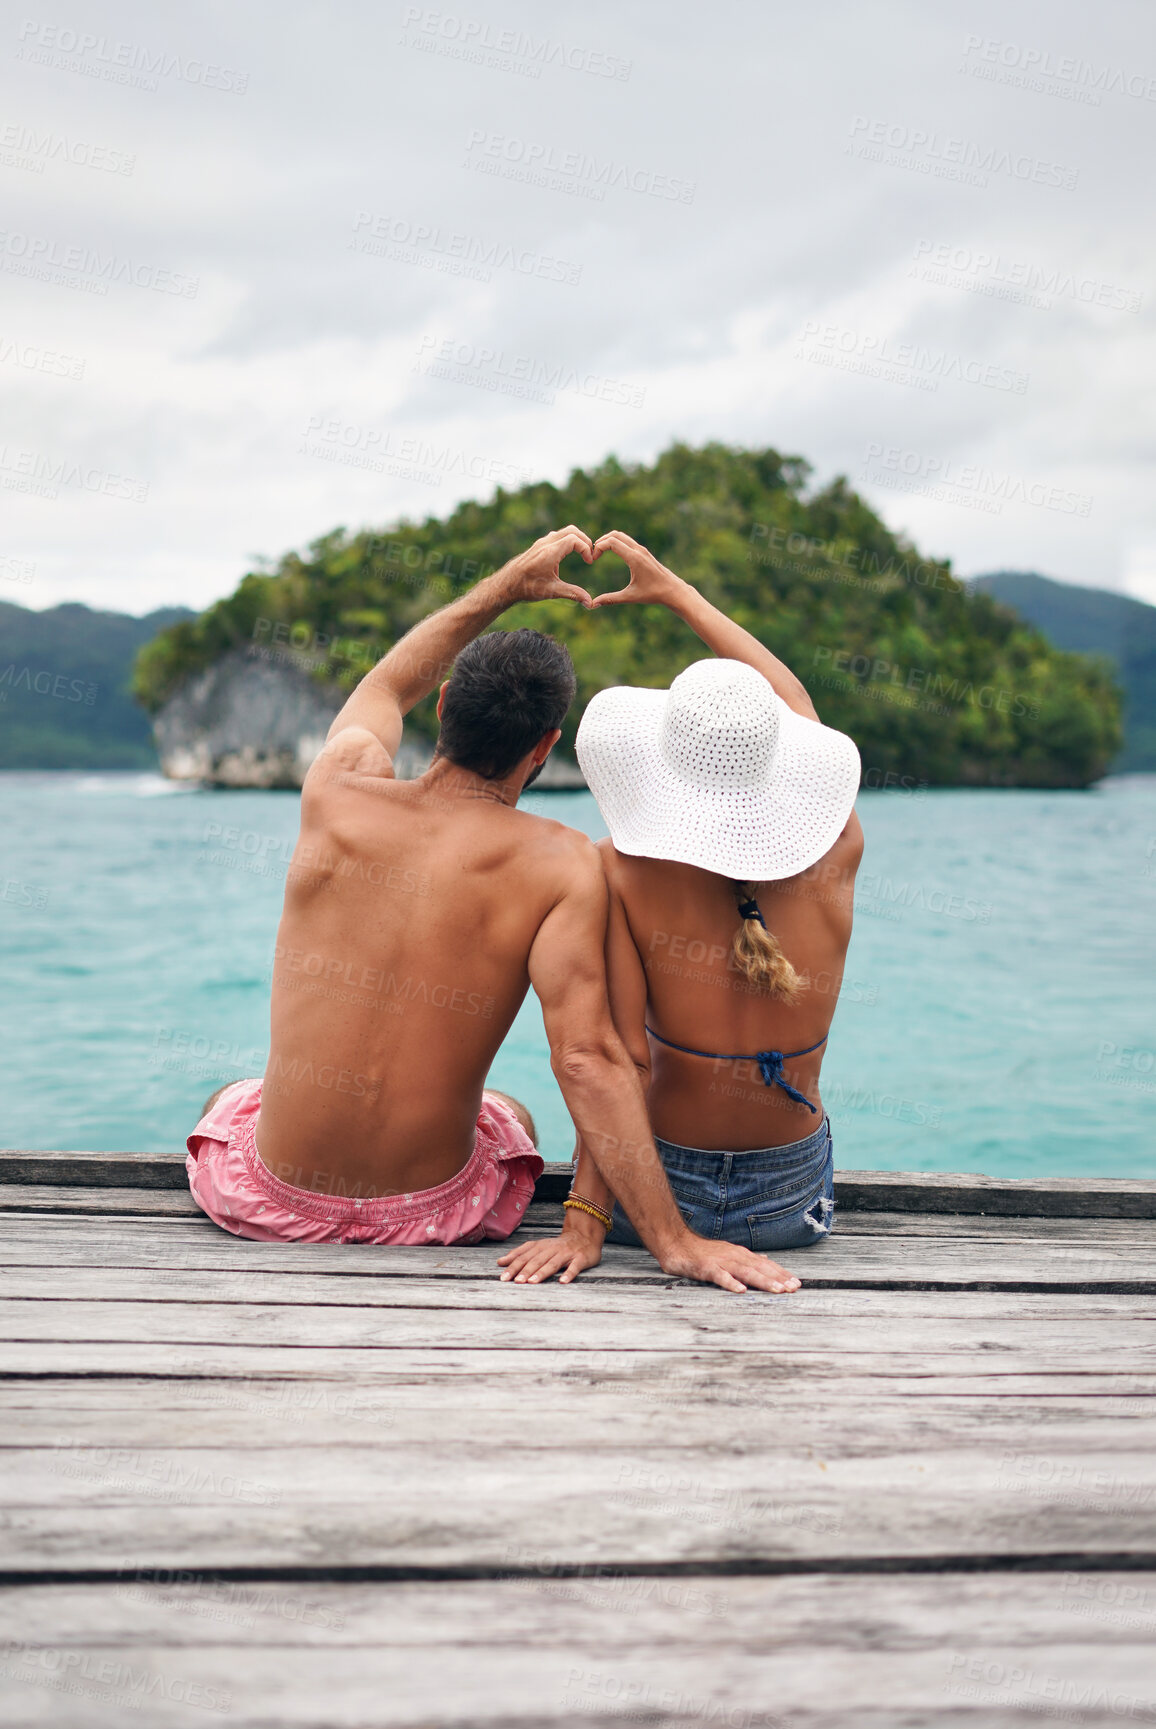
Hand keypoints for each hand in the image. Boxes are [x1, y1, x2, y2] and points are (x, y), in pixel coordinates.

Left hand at [497, 1218, 604, 1284]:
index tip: (503, 1277)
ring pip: (553, 1263)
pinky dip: (569, 1273)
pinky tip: (563, 1281)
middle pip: (537, 1260)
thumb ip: (520, 1254)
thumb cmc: (558, 1246)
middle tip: (516, 1281)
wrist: (584, 1236)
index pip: (524, 1256)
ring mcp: (567, 1253)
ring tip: (532, 1282)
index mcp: (541, 1246)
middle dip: (525, 1270)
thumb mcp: (538, 1247)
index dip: (514, 1266)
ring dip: (542, 1272)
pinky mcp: (580, 1258)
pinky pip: (574, 1267)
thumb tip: (500, 1261)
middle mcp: (552, 1248)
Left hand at [498, 526, 594, 606]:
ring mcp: (541, 543)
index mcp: (550, 552)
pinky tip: (567, 556)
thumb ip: (573, 593)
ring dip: (575, 539)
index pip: (574, 540)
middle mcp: (545, 544)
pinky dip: (567, 541)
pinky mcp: (538, 546)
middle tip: (589, 554)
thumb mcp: (552, 591)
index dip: (586, 549)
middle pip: (571, 531)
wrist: (506, 585)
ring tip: (582, 554)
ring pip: (563, 532)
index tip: (589, 562)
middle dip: (584, 540)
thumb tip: (590, 603)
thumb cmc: (527, 587)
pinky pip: (556, 537)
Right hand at [590, 530, 685, 608]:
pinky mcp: (644, 553)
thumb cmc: (653, 594)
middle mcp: (639, 550)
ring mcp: (642, 550)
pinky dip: (616, 543)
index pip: (612, 542)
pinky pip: (627, 541)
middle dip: (601, 541)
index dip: (598, 547)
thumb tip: (593, 605)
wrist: (673, 590)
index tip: (593, 559)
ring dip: (609, 541)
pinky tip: (611, 554)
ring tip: (599, 553)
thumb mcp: (630, 597)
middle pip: (615, 535)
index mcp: (634, 558)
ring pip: (622, 536)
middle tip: (593, 554)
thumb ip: (611, 599)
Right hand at [659, 1233, 801, 1294]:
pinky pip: (720, 1276)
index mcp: (741, 1255)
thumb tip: (766, 1260)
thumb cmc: (703, 1252)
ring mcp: (721, 1261)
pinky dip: (731, 1282)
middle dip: (778, 1278)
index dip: (781, 1274)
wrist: (677, 1243)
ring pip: (745, 1271)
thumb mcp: (729, 1254)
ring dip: (762, 1281)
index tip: (796, 1284)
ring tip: (777, 1290)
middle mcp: (734, 1256)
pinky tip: (740, 1290)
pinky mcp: (706, 1268)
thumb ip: (747, 1259)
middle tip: (793, 1288)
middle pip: (760, 1268)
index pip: (765, 1265)